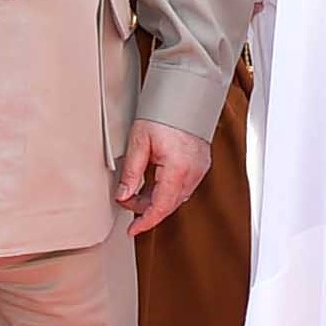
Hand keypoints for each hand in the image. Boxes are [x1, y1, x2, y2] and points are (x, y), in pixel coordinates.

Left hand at [115, 119, 211, 236]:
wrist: (186, 95)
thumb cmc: (164, 114)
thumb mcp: (139, 142)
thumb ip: (131, 172)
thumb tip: (124, 195)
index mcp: (177, 169)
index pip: (161, 207)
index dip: (145, 222)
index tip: (133, 230)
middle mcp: (193, 172)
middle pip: (169, 204)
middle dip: (146, 209)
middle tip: (126, 200)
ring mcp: (199, 168)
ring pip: (177, 196)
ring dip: (157, 199)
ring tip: (138, 190)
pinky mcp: (201, 163)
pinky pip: (184, 186)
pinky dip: (168, 190)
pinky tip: (154, 182)